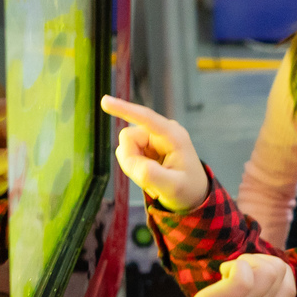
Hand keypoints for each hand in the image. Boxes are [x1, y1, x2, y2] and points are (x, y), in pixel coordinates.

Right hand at [100, 95, 209, 210]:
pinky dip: (135, 167)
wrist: (192, 194)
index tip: (105, 101)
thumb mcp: (173, 187)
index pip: (146, 118)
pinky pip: (129, 153)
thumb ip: (152, 175)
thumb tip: (132, 162)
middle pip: (128, 138)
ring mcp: (154, 137)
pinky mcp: (147, 144)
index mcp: (173, 136)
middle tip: (149, 178)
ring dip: (134, 166)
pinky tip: (151, 173)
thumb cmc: (187, 189)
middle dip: (132, 160)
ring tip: (154, 177)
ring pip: (126, 147)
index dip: (124, 109)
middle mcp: (163, 131)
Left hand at [153, 254, 296, 296]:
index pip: (288, 287)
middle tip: (233, 275)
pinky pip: (243, 276)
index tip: (246, 280)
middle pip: (284, 273)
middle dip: (263, 261)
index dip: (275, 272)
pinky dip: (236, 268)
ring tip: (225, 275)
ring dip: (249, 261)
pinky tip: (220, 276)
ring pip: (270, 270)